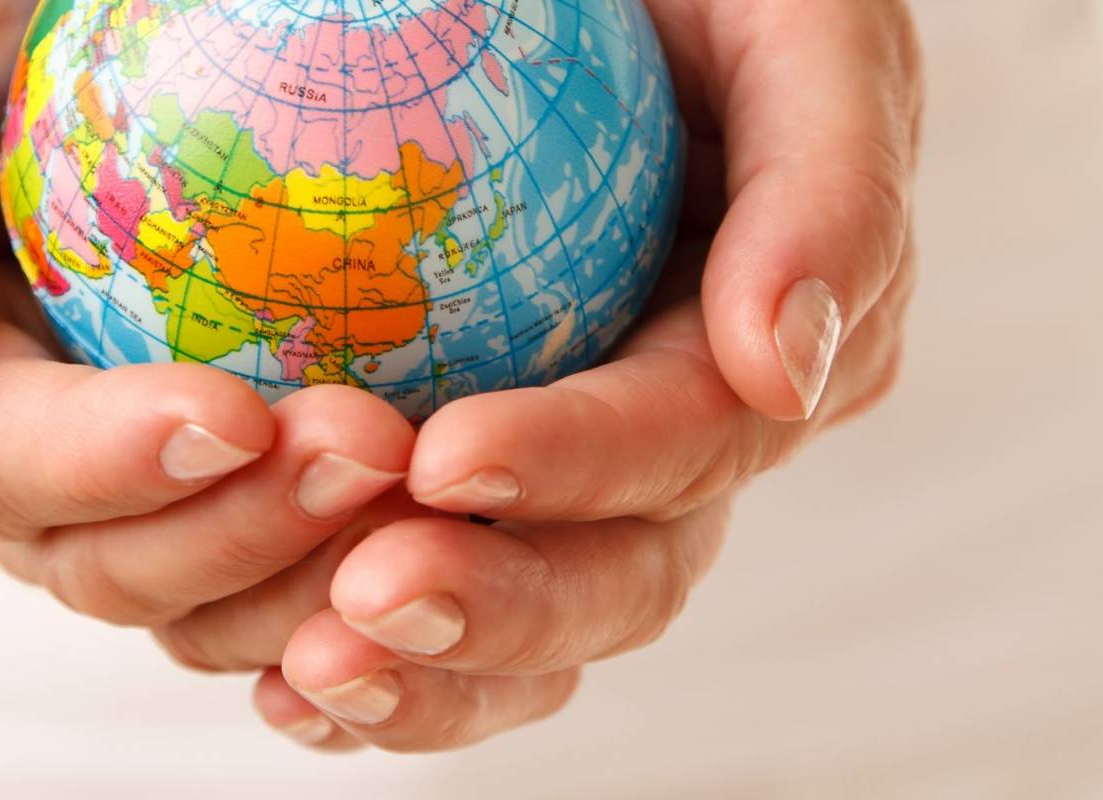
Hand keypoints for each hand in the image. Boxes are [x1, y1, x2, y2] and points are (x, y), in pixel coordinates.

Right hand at [0, 0, 408, 625]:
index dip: (104, 463)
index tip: (232, 414)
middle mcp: (30, 445)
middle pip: (113, 559)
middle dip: (237, 530)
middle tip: (371, 447)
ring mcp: (144, 456)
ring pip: (217, 584)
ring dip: (318, 563)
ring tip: (424, 478)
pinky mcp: (255, 448)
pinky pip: (310, 535)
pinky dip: (374, 548)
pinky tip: (465, 514)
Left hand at [157, 0, 924, 749]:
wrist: (604, 21)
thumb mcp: (803, 33)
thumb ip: (830, 187)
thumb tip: (788, 366)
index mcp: (759, 359)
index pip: (686, 438)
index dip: (582, 466)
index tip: (450, 457)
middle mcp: (670, 451)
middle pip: (608, 581)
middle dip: (496, 611)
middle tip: (362, 603)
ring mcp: (567, 488)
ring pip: (511, 626)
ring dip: (416, 669)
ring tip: (302, 668)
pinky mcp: (466, 491)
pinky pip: (421, 599)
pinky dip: (356, 658)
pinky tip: (272, 677)